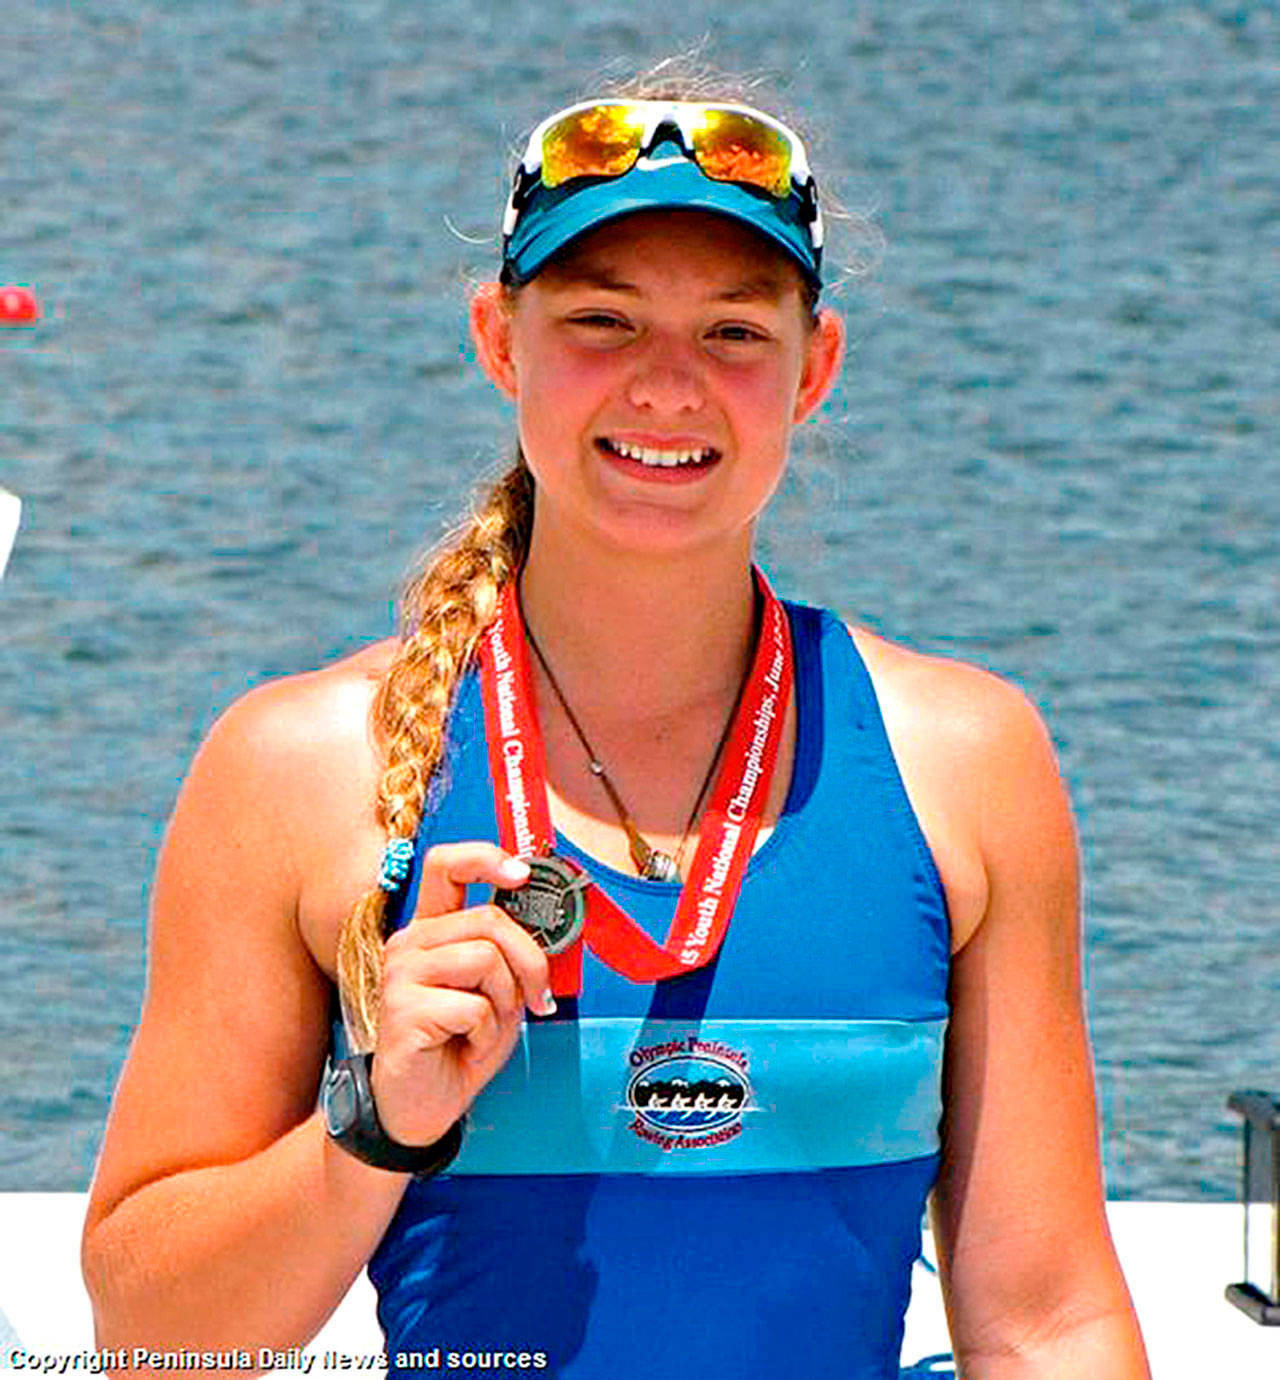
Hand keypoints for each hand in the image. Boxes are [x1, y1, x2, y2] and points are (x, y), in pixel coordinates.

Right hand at [369, 842, 551, 1147]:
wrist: (421, 1107)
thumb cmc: (461, 1045)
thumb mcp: (498, 992)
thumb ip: (510, 955)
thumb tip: (546, 927)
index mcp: (431, 930)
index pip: (445, 866)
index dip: (485, 858)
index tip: (521, 873)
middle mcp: (410, 943)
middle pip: (489, 920)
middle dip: (529, 960)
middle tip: (538, 998)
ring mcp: (400, 973)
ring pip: (485, 959)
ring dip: (505, 1001)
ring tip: (485, 1028)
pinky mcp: (402, 1009)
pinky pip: (474, 1006)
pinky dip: (487, 1033)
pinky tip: (466, 1047)